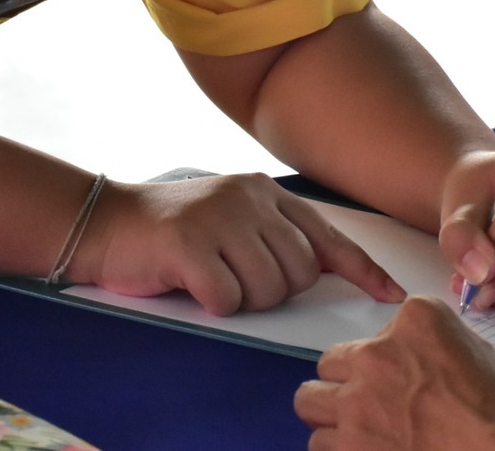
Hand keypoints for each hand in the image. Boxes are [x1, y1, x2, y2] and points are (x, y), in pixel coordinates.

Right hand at [67, 173, 404, 314]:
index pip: (328, 235)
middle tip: (234, 279)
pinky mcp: (191, 243)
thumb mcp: (231, 219)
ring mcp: (220, 216)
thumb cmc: (171, 231)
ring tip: (211, 279)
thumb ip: (274, 235)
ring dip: (242, 300)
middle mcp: (249, 197)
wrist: (104, 222)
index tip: (390, 294)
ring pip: (268, 289)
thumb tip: (325, 270)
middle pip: (300, 273)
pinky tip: (191, 283)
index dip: (362, 269)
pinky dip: (212, 303)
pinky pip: (228, 298)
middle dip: (274, 292)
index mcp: (265, 191)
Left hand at [294, 295, 494, 449]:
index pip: (377, 331)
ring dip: (335, 419)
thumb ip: (452, 348)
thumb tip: (449, 365)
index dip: (389, 359)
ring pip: (311, 403)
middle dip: (347, 384)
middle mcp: (378, 355)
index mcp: (417, 320)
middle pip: (330, 364)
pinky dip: (339, 449)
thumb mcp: (489, 356)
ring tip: (364, 433)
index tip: (405, 376)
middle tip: (372, 404)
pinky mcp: (352, 447)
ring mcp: (359, 403)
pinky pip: (320, 445)